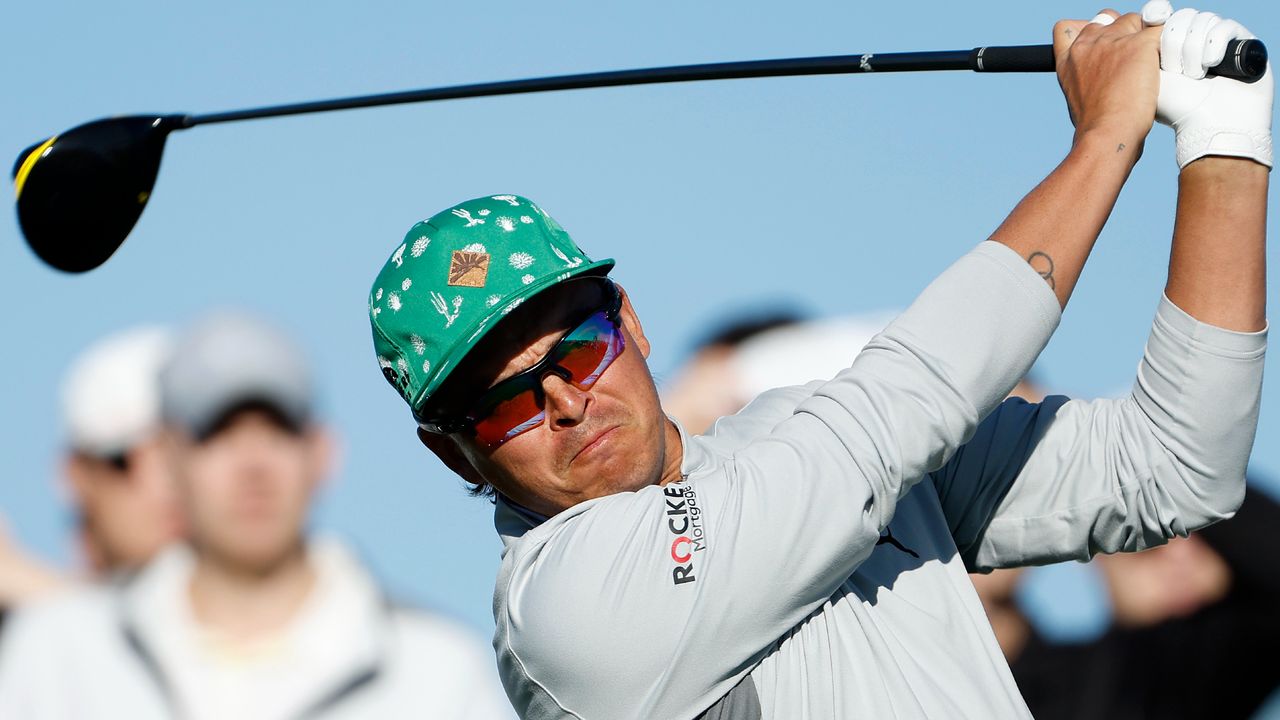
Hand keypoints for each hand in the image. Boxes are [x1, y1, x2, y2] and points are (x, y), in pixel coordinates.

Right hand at [1054, 10, 1162, 152]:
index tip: (1102, 45)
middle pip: (1110, 19)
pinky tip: (1168, 64)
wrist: (1107, 135)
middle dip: (1124, 33)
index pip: (1068, 27)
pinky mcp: (1139, 45)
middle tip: (1135, 60)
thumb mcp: (1077, 98)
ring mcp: (1112, 42)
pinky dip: (1169, 44)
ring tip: (1153, 67)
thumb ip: (1087, 76)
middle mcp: (1087, 45)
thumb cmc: (1096, 127)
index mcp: (1068, 59)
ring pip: (1138, 21)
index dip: (1089, 30)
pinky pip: (1162, 29)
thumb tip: (1104, 76)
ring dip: (1147, 38)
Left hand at [1141, 0, 1272, 167]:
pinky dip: (1214, 44)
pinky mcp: (1241, 43)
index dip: (1157, 16)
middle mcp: (1194, 41)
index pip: (1162, 15)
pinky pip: (1224, 27)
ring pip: (1202, 21)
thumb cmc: (1173, 107)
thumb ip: (1135, 47)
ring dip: (1193, 49)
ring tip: (1194, 76)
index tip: (1152, 20)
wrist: (1207, 126)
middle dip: (1175, 41)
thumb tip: (1134, 19)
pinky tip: (1211, 64)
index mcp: (1169, 46)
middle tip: (1175, 70)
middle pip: (1181, 17)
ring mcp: (1218, 42)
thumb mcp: (1145, 75)